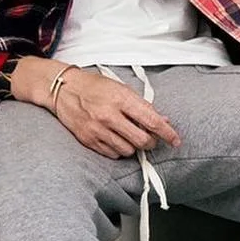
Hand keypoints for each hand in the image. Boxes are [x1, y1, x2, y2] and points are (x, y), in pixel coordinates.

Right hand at [9, 58, 180, 158]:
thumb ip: (142, 106)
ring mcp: (98, 129)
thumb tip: (163, 120)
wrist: (63, 89)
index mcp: (121, 99)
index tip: (175, 140)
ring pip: (128, 150)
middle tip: (151, 138)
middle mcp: (109, 116)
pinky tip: (117, 140)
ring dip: (134, 146)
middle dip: (151, 142)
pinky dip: (119, 150)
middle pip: (142, 140)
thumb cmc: (95, 86)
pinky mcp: (88, 140)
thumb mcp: (121, 89)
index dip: (167, 133)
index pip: (152, 121)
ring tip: (131, 136)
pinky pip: (112, 154)